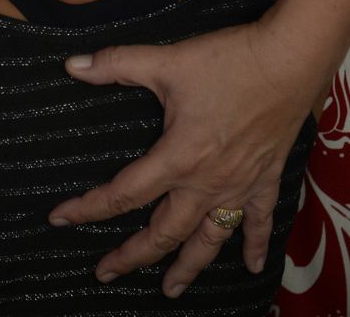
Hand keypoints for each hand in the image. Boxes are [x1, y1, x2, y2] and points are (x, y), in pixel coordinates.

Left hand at [47, 19, 329, 297]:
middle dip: (132, 256)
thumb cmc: (228, 60)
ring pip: (208, 239)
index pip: (123, 195)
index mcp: (177, 158)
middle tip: (106, 273)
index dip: (87, 208)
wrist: (290, 59)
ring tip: (170, 290)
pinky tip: (250, 267)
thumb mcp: (165, 60)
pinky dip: (254, 245)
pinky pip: (258, 221)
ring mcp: (239, 185)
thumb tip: (71, 65)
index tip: (59, 219)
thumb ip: (115, 64)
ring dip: (188, 266)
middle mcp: (206, 182)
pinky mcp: (266, 178)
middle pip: (163, 232)